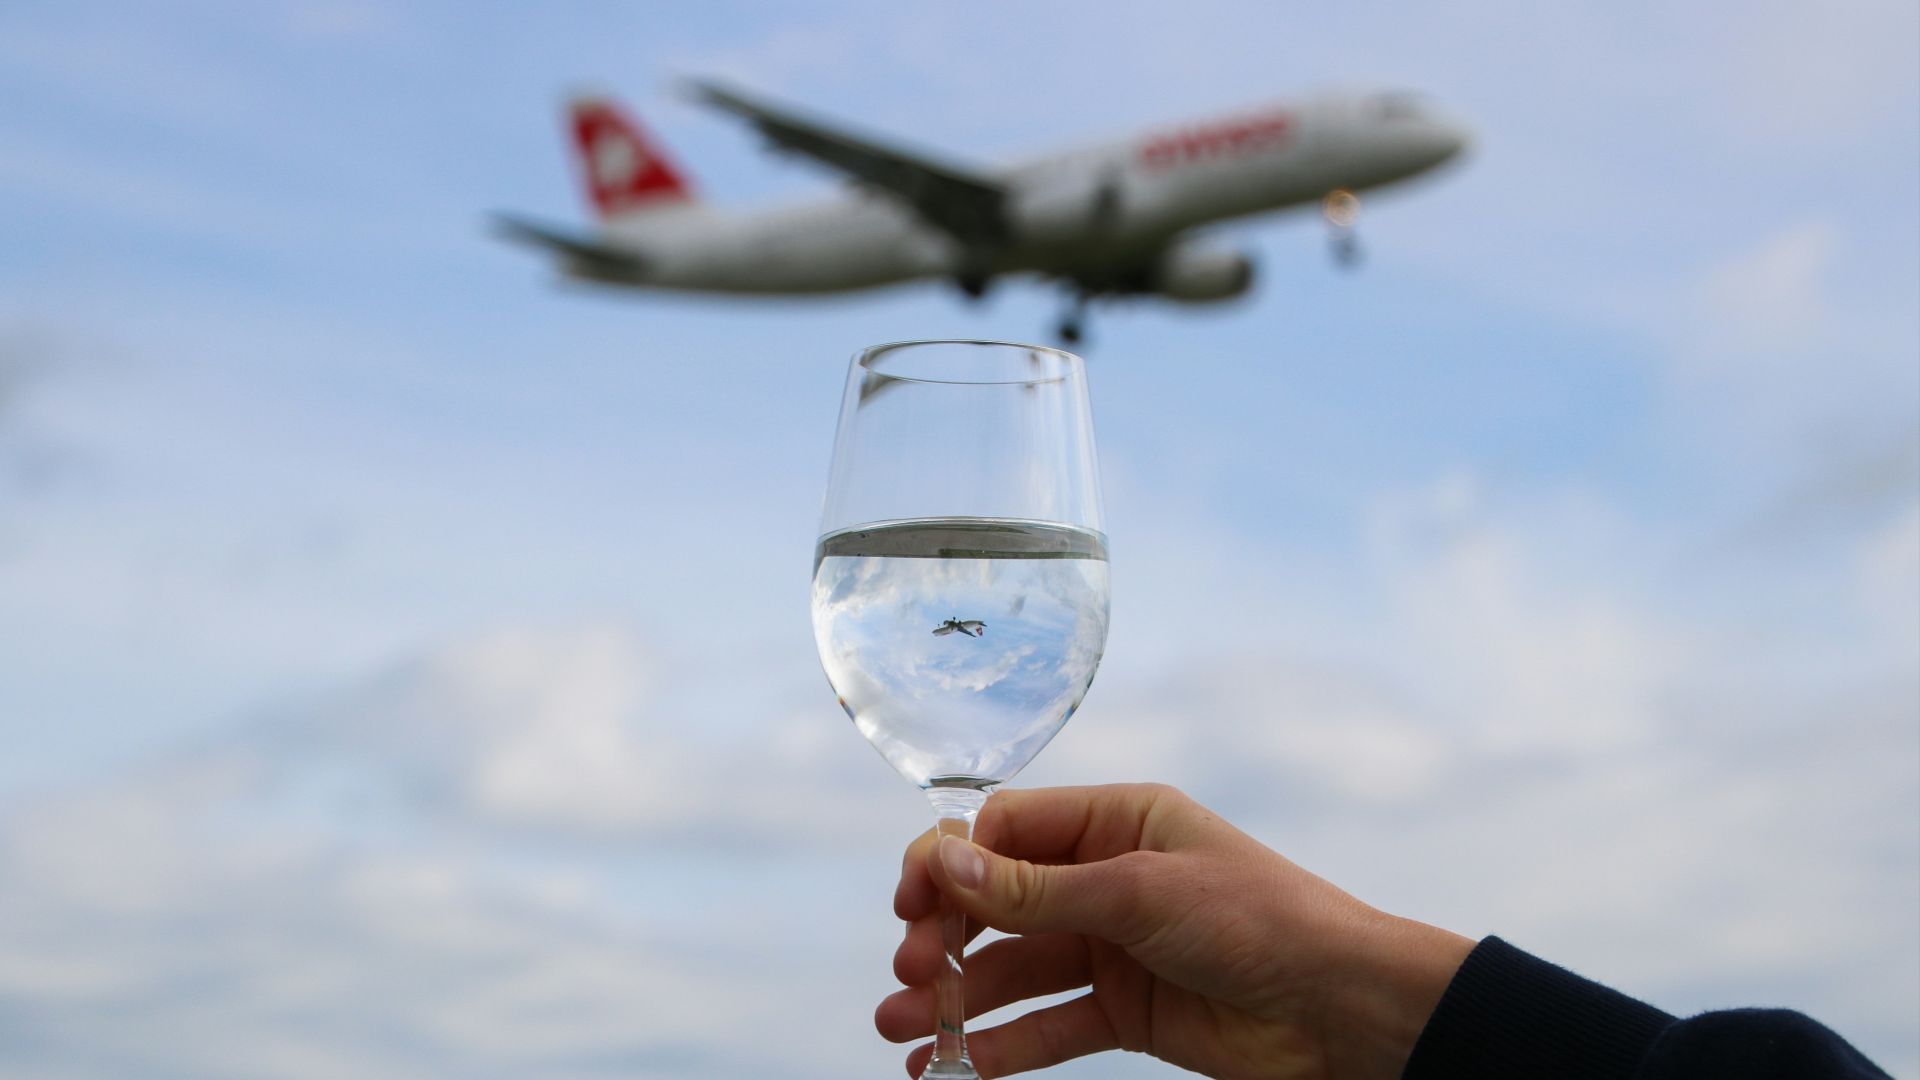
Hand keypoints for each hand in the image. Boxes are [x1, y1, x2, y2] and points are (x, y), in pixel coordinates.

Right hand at [878, 784, 1473, 1078]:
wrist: (1342, 1010)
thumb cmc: (1260, 920)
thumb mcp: (1139, 893)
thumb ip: (1036, 889)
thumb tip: (944, 860)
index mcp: (1118, 821)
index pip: (1007, 829)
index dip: (950, 861)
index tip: (909, 903)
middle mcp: (1108, 878)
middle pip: (1000, 902)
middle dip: (945, 937)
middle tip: (908, 973)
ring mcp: (1115, 947)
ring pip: (1015, 970)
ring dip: (957, 998)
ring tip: (901, 1030)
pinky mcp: (1127, 1012)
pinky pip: (1049, 1025)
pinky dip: (1001, 1046)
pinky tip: (952, 1066)